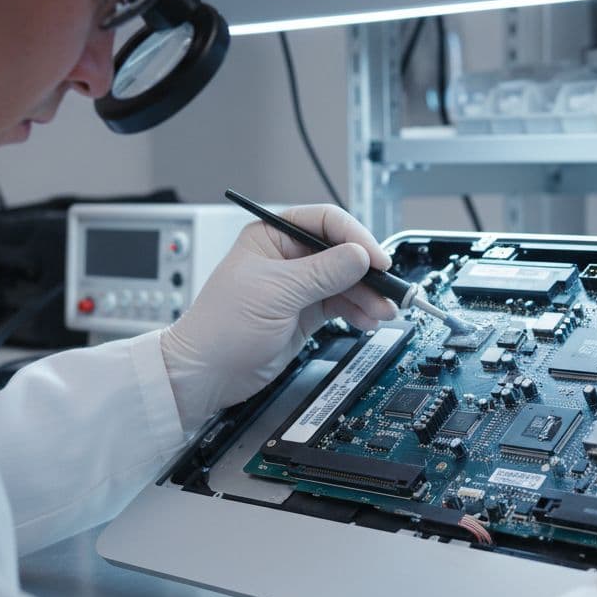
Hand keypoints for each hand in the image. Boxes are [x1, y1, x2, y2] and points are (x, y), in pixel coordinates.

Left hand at [160, 204, 397, 430]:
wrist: (207, 374)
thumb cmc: (220, 327)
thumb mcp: (276, 293)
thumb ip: (322, 273)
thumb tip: (359, 256)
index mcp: (272, 236)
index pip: (325, 222)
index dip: (355, 238)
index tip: (375, 260)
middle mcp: (288, 257)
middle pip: (341, 253)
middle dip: (367, 272)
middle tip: (389, 289)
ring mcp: (298, 286)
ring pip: (346, 281)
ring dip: (367, 295)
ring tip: (382, 311)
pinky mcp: (305, 312)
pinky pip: (342, 304)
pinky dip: (358, 311)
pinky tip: (367, 320)